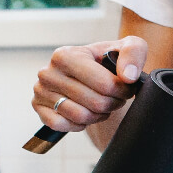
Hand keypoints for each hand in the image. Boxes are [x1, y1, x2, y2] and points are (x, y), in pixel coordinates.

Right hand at [32, 36, 147, 131]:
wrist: (94, 73)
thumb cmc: (110, 60)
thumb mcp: (129, 47)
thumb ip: (133, 53)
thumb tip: (128, 76)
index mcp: (66, 55)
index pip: (104, 84)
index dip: (123, 91)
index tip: (127, 88)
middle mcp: (48, 72)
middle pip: (95, 102)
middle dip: (113, 103)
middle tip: (117, 98)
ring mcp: (41, 91)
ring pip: (80, 116)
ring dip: (99, 115)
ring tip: (104, 104)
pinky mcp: (39, 108)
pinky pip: (62, 125)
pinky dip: (80, 124)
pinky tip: (87, 112)